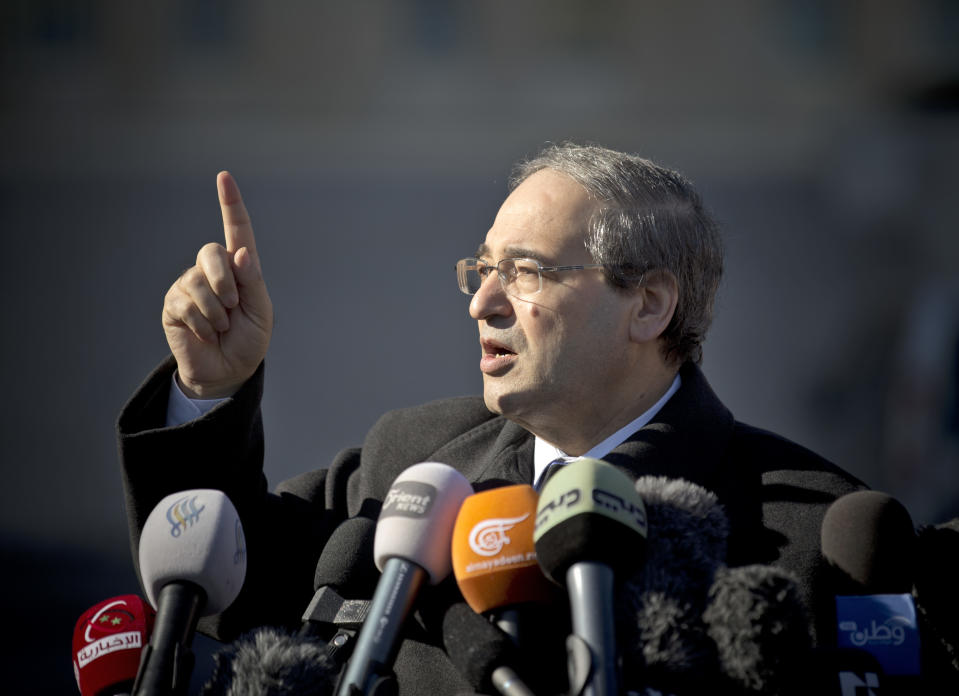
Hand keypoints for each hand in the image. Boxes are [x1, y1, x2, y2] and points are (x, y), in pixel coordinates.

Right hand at [162, 171, 273, 397]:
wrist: (227, 371)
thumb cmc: (249, 340)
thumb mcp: (261, 312)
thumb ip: (253, 282)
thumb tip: (241, 252)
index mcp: (241, 269)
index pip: (236, 230)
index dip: (230, 204)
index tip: (224, 177)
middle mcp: (214, 271)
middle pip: (211, 252)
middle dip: (224, 280)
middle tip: (233, 306)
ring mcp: (190, 285)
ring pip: (197, 281)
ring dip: (215, 310)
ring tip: (221, 326)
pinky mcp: (174, 304)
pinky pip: (184, 302)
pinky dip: (201, 322)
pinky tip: (206, 334)